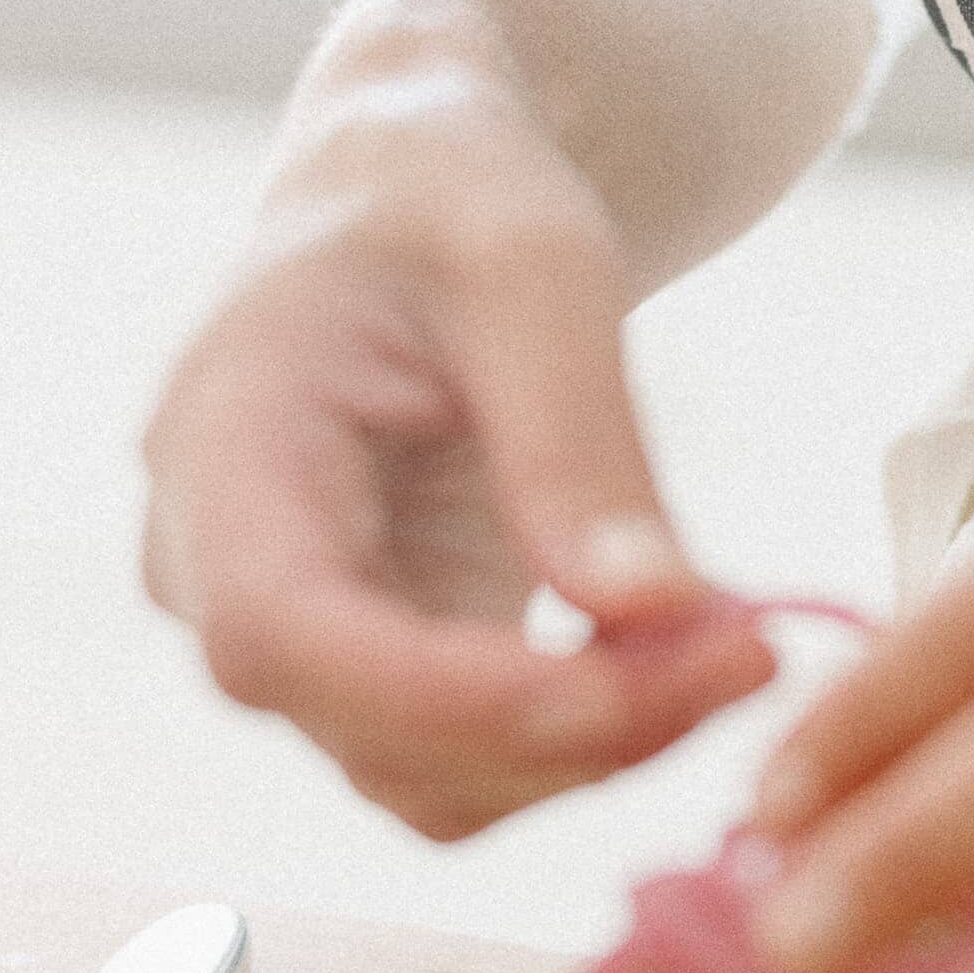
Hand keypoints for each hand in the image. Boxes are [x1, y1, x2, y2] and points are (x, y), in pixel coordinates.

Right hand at [141, 59, 775, 837]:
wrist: (414, 193)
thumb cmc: (453, 195)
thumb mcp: (532, 265)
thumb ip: (575, 437)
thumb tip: (654, 610)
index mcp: (220, 450)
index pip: (286, 636)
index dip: (454, 696)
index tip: (638, 680)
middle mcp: (218, 574)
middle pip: (368, 731)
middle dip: (570, 727)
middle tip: (755, 651)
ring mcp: (295, 636)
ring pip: (429, 780)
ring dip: (595, 750)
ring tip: (738, 644)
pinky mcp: (377, 664)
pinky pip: (475, 759)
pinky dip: (590, 736)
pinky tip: (688, 652)